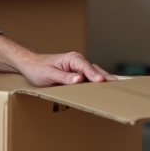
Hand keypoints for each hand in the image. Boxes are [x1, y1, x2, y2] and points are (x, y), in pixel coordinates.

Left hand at [0, 34, 114, 87]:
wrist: (30, 65)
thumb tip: (79, 79)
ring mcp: (79, 68)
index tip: (102, 82)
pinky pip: (90, 79)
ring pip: (95, 75)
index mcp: (72, 59)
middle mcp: (78, 61)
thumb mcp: (49, 74)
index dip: (95, 75)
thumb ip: (64, 77)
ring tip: (117, 91)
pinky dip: (98, 84)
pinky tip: (105, 92)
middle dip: (107, 78)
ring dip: (104, 82)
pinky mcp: (77, 74)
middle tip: (119, 88)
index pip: (87, 67)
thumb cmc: (38, 69)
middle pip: (95, 70)